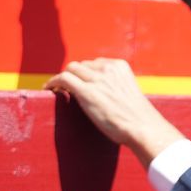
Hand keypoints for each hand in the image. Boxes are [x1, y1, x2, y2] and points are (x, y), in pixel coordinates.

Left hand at [44, 58, 183, 164]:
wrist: (142, 127)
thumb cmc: (138, 117)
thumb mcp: (129, 93)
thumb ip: (117, 87)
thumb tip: (104, 95)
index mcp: (120, 67)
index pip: (96, 63)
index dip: (86, 73)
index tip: (81, 82)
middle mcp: (108, 69)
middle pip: (82, 65)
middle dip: (75, 75)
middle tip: (67, 87)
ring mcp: (97, 79)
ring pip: (71, 69)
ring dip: (63, 78)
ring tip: (57, 89)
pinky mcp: (86, 91)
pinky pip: (63, 79)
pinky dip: (53, 82)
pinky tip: (49, 90)